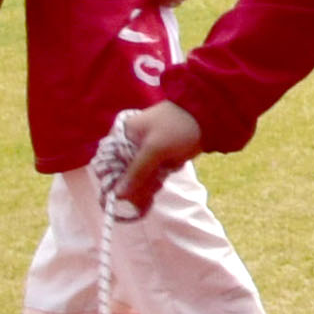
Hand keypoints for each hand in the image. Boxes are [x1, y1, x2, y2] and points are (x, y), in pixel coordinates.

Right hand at [92, 105, 206, 209]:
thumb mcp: (155, 149)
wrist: (206, 120)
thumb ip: (136, 171)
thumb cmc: (176, 127)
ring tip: (159, 179)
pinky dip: (153, 183)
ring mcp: (141, 154)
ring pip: (136, 179)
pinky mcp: (155, 162)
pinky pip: (148, 178)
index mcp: (121, 135)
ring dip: (145, 185)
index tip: (124, 192)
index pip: (106, 164)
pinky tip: (161, 181)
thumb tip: (118, 194)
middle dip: (134, 185)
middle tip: (149, 186)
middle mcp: (127, 145)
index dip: (113, 180)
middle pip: (121, 175)